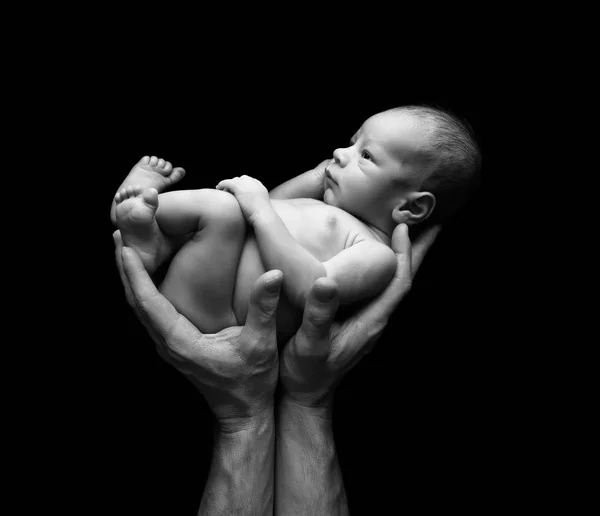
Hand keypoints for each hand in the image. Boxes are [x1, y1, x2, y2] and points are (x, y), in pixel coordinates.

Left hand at [113, 230, 282, 429]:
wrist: (243, 412)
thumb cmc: (251, 383)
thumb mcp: (261, 344)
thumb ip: (264, 309)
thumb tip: (274, 275)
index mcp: (180, 341)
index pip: (149, 303)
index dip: (135, 274)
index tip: (125, 247)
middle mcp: (167, 343)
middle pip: (136, 301)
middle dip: (126, 268)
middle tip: (120, 233)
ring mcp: (168, 345)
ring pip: (141, 307)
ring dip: (132, 277)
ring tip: (127, 247)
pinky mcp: (175, 344)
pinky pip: (151, 312)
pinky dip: (144, 289)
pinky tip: (148, 274)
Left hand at [216, 175, 270, 223]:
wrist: (263, 216)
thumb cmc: (262, 218)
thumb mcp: (261, 208)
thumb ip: (256, 204)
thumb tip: (251, 208)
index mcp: (260, 187)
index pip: (249, 181)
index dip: (242, 186)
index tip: (237, 191)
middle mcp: (254, 183)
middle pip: (241, 179)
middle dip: (235, 184)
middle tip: (229, 191)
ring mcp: (246, 184)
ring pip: (234, 180)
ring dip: (229, 184)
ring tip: (223, 191)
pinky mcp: (238, 187)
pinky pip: (227, 182)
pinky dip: (222, 184)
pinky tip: (218, 188)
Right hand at [279, 223, 440, 407]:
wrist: (305, 395)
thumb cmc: (306, 373)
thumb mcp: (309, 345)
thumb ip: (318, 316)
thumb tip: (327, 281)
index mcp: (370, 321)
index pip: (399, 283)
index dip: (404, 254)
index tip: (405, 226)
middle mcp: (375, 319)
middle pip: (402, 279)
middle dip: (416, 251)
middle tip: (430, 222)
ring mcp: (367, 320)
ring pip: (391, 283)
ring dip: (401, 257)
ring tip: (405, 231)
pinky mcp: (357, 320)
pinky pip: (376, 288)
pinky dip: (381, 268)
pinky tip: (372, 259)